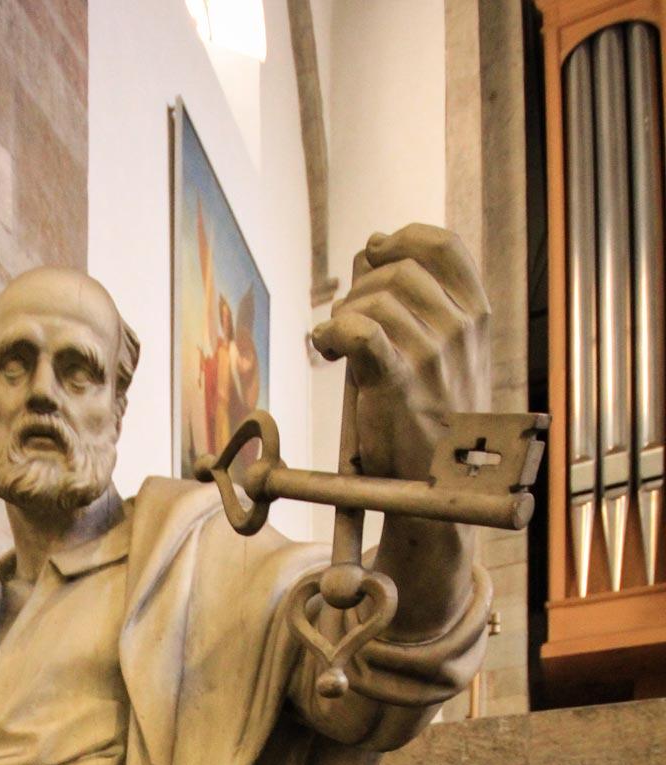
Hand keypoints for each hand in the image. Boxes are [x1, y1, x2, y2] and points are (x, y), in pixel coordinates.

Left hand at [311, 223, 489, 479]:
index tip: (376, 252)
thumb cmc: (432, 421)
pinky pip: (358, 331)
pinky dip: (333, 333)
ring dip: (343, 317)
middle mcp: (460, 329)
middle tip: (348, 322)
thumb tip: (371, 245)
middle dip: (361, 290)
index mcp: (476, 316)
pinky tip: (328, 347)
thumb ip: (415, 302)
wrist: (436, 485)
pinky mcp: (399, 381)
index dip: (402, 238)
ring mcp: (433, 354)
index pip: (443, 246)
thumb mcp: (442, 354)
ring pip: (373, 302)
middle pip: (397, 271)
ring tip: (339, 346)